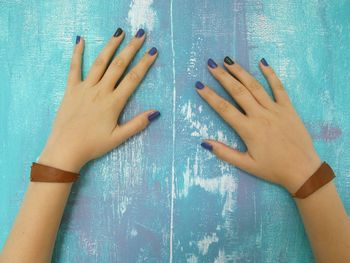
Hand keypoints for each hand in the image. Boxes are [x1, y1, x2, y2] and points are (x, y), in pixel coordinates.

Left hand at [39, 28, 159, 172]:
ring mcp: (85, 88)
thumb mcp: (118, 138)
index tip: (153, 52)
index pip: (133, 79)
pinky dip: (77, 54)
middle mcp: (100, 91)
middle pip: (118, 66)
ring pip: (100, 63)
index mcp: (113, 102)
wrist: (65, 148)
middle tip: (140, 35)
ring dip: (110, 46)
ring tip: (119, 33)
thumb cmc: (93, 145)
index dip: (144, 64)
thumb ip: (137, 124)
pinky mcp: (71, 89)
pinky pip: (74, 69)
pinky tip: (80, 40)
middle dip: (131, 49)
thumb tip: (156, 112)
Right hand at [196, 57, 320, 192]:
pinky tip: (262, 63)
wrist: (303, 171)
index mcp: (248, 130)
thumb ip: (225, 153)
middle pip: (238, 92)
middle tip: (211, 65)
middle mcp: (260, 115)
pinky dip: (271, 75)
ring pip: (255, 87)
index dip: (210, 96)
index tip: (199, 85)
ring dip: (241, 72)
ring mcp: (276, 110)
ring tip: (229, 61)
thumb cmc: (273, 169)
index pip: (224, 109)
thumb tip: (204, 143)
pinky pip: (279, 88)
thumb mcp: (247, 165)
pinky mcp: (288, 109)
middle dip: (223, 77)